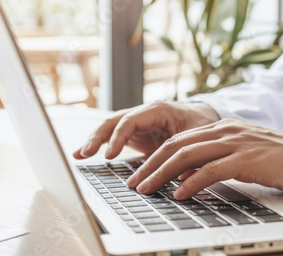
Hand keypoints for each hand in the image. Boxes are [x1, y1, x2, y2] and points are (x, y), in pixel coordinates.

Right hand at [73, 101, 219, 159]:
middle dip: (98, 137)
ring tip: (79, 155)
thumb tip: (178, 173)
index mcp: (157, 109)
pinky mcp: (135, 133)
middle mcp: (143, 113)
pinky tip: (84, 154)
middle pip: (114, 121)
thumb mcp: (197, 135)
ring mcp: (137, 123)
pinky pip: (113, 137)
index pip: (130, 121)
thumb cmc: (201, 122)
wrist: (204, 117)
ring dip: (94, 140)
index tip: (110, 155)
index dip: (119, 137)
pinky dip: (99, 145)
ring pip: (110, 128)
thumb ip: (184, 150)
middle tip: (86, 154)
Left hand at [126, 119, 282, 199]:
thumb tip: (190, 177)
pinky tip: (179, 194)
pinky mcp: (248, 158)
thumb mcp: (244, 153)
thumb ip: (218, 159)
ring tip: (146, 190)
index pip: (180, 140)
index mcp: (222, 127)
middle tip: (134, 183)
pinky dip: (192, 182)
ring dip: (162, 174)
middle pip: (177, 145)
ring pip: (188, 155)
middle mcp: (225, 130)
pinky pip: (212, 170)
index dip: (156, 157)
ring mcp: (236, 142)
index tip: (140, 173)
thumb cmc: (281, 158)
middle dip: (150, 165)